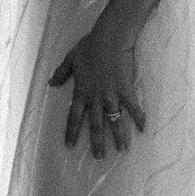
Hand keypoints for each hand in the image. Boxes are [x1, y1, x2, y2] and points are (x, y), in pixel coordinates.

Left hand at [50, 22, 144, 157]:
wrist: (109, 38)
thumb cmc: (89, 46)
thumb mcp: (70, 58)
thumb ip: (61, 72)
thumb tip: (51, 82)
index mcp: (81, 92)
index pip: (74, 117)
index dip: (71, 132)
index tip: (69, 146)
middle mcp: (96, 98)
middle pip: (95, 125)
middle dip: (97, 142)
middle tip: (99, 157)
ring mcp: (112, 95)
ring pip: (114, 120)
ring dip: (118, 136)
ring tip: (122, 150)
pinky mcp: (126, 89)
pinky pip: (133, 107)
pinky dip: (138, 118)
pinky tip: (143, 129)